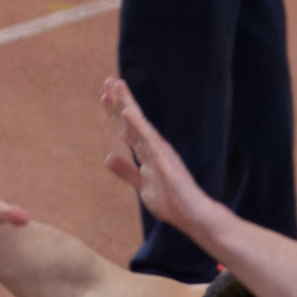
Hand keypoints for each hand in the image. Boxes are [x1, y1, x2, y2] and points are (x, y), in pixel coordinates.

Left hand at [100, 77, 210, 234]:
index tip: (104, 95)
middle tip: (108, 80)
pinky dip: (138, 125)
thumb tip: (109, 158)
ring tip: (117, 85)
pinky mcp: (164, 160)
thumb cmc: (172, 201)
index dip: (114, 112)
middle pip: (131, 121)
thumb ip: (127, 171)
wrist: (193, 216)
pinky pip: (148, 140)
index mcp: (147, 152)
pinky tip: (127, 111)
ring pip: (139, 124)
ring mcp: (159, 152)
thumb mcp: (142, 186)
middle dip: (119, 101)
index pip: (127, 129)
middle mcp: (153, 147)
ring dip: (127, 104)